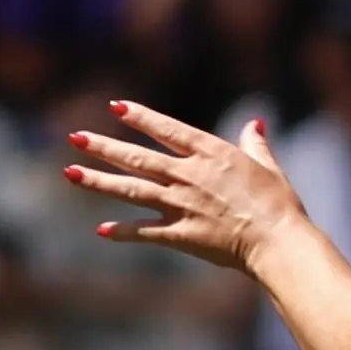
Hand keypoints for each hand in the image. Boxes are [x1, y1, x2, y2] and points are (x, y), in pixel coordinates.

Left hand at [64, 103, 305, 273]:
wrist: (279, 242)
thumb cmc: (280, 205)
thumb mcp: (269, 168)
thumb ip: (255, 146)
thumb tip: (254, 125)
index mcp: (211, 154)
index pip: (167, 129)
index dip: (140, 117)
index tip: (116, 107)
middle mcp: (188, 175)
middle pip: (137, 158)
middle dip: (103, 147)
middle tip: (75, 138)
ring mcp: (182, 205)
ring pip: (131, 190)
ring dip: (98, 182)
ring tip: (70, 174)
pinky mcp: (182, 235)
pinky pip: (146, 232)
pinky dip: (124, 231)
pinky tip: (103, 229)